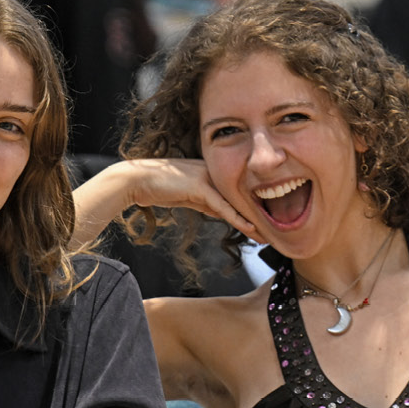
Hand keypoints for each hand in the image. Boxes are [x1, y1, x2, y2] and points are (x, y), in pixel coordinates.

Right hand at [119, 158, 258, 238]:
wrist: (136, 180)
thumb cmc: (157, 188)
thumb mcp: (188, 197)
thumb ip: (206, 202)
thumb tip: (223, 214)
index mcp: (212, 172)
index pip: (236, 193)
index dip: (250, 210)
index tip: (262, 225)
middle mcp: (213, 171)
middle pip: (241, 197)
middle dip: (256, 216)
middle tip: (272, 234)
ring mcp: (207, 176)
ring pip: (235, 202)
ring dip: (252, 220)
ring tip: (266, 236)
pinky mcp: (200, 185)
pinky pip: (223, 205)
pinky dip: (237, 218)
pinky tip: (250, 228)